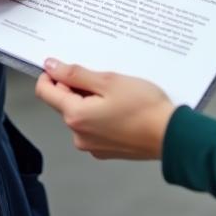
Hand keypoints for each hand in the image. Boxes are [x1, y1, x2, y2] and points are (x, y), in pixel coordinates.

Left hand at [34, 59, 174, 159]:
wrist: (171, 135)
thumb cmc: (143, 107)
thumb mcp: (108, 81)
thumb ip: (76, 74)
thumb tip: (51, 66)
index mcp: (75, 116)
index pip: (45, 91)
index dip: (52, 74)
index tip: (66, 65)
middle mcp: (79, 135)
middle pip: (64, 102)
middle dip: (78, 87)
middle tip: (103, 78)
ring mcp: (92, 145)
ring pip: (80, 113)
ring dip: (91, 100)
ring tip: (117, 93)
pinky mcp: (105, 149)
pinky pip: (94, 126)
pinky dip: (101, 114)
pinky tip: (121, 108)